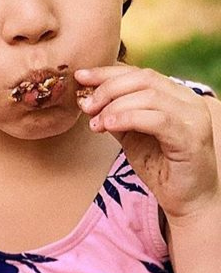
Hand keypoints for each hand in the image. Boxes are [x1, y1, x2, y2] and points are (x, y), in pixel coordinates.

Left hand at [76, 64, 218, 222]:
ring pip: (149, 96)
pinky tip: (109, 126)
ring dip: (114, 106)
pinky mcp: (190, 137)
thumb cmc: (161, 167)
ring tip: (96, 124)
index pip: (140, 74)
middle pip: (144, 78)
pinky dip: (128, 118)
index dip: (107, 73)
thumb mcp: (132, 137)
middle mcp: (188, 100)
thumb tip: (87, 101)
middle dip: (108, 88)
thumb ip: (115, 116)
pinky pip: (156, 119)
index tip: (80, 77)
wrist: (187, 198)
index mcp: (175, 96)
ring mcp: (192, 117)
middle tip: (86, 105)